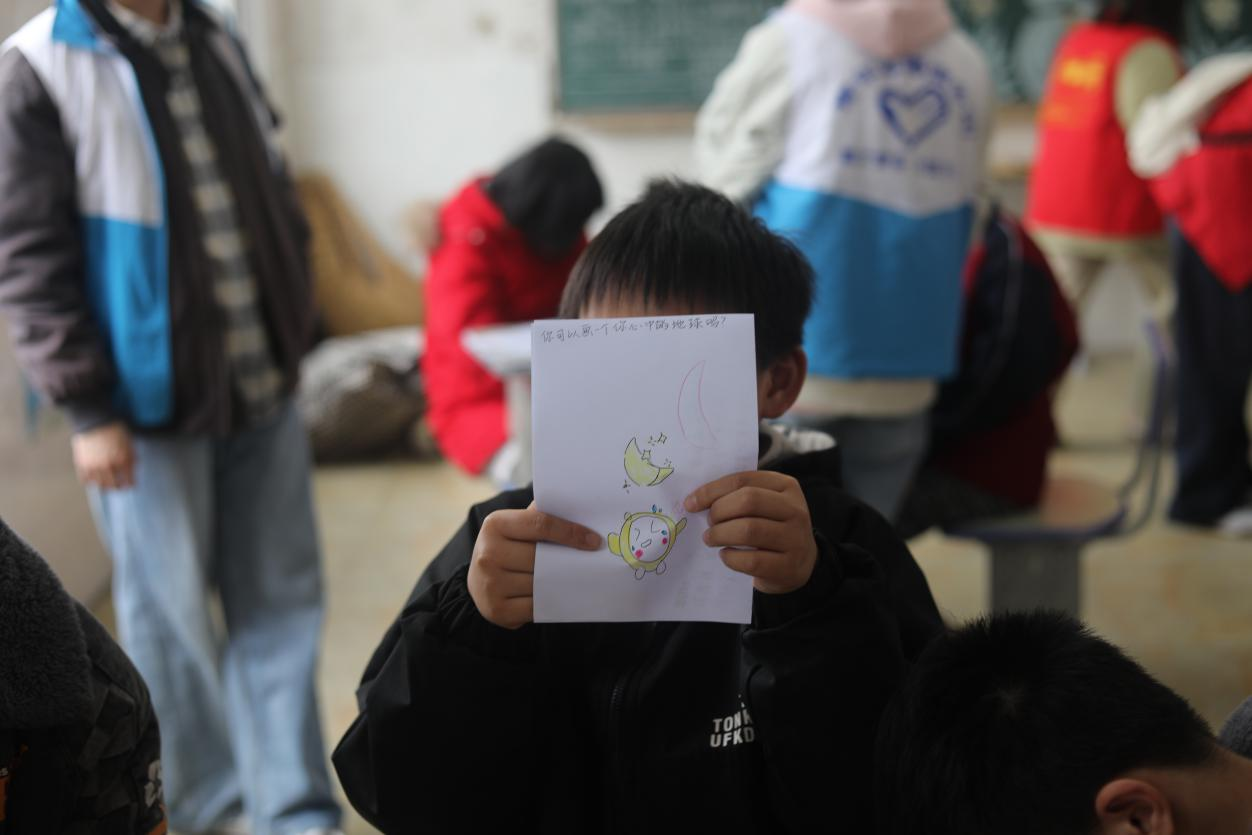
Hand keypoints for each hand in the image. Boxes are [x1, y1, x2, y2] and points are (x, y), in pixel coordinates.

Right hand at [71, 422, 135, 489]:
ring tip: (107, 483)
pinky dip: (90, 481)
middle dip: (118, 487)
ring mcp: (94, 467)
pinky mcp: (82, 465)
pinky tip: (94, 478)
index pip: (129, 481)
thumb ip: (132, 458)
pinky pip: (86, 481)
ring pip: (101, 485)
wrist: (94, 421)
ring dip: (105, 485)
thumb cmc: (114, 430)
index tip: (130, 485)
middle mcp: (109, 466)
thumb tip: (132, 470)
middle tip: (119, 486)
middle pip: (115, 486)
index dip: (130, 484)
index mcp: (123, 460)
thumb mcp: (129, 443)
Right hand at [468, 502, 600, 628]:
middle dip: (567, 560)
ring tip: (573, 577)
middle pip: (541, 557)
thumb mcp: (516, 527)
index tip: (594, 541)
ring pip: (541, 583)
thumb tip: (579, 510)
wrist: (479, 582)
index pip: (541, 524)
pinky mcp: (497, 609)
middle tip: (590, 561)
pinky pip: (536, 606)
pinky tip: (555, 594)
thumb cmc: (508, 548)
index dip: (570, 532)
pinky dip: (549, 600)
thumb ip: (541, 517)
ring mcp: (490, 584)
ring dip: (561, 581)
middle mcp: (488, 553)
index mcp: (495, 525)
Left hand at [685, 470, 817, 594]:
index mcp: (786, 486)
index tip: (691, 503)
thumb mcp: (764, 505)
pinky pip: (752, 560)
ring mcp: (796, 538)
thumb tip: (696, 500)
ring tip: (711, 539)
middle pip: (748, 501)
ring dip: (721, 534)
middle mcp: (795, 509)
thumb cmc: (772, 528)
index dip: (712, 490)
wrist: (801, 563)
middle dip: (719, 511)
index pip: (743, 479)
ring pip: (749, 530)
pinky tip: (725, 555)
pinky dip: (732, 558)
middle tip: (708, 523)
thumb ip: (739, 497)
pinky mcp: (789, 566)